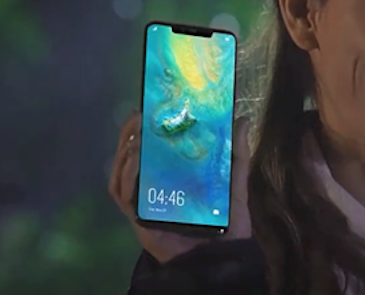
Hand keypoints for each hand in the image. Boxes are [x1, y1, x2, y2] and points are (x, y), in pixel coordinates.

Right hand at [108, 111, 252, 262]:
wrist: (223, 257)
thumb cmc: (228, 222)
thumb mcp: (234, 183)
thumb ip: (237, 154)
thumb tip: (243, 119)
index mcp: (174, 177)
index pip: (152, 149)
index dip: (145, 129)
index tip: (148, 107)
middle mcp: (155, 189)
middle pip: (130, 157)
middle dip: (129, 134)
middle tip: (138, 115)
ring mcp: (145, 204)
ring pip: (121, 174)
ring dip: (124, 152)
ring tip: (135, 135)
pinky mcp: (140, 219)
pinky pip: (124, 196)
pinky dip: (126, 176)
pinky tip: (134, 160)